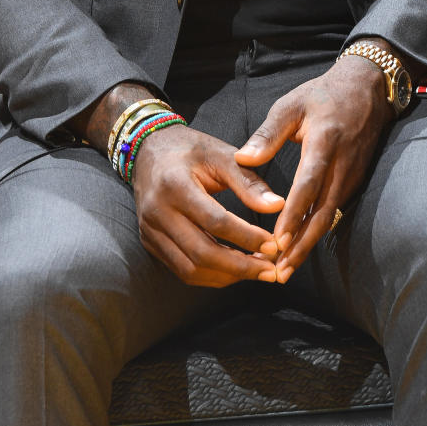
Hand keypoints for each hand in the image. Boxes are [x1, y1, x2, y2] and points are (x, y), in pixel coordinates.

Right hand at [131, 124, 285, 287]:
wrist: (148, 149)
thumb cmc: (190, 149)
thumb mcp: (220, 154)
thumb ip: (248, 182)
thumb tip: (278, 206)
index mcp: (174, 185)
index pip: (215, 221)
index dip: (247, 237)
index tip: (274, 245)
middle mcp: (157, 212)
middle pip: (202, 253)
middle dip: (240, 267)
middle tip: (271, 270)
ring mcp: (150, 231)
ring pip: (190, 269)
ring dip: (227, 276)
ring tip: (257, 272)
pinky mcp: (150, 242)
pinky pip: (182, 270)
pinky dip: (211, 275)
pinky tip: (233, 270)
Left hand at [235, 54, 394, 280]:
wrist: (367, 88)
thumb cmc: (323, 94)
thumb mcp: (292, 104)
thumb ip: (268, 133)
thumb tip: (243, 158)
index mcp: (324, 144)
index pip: (308, 186)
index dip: (293, 215)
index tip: (277, 240)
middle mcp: (342, 166)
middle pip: (322, 213)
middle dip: (302, 245)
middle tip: (281, 271)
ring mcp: (352, 175)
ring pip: (330, 217)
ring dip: (309, 243)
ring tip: (287, 267)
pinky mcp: (354, 180)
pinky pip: (335, 210)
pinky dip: (317, 230)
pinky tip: (301, 245)